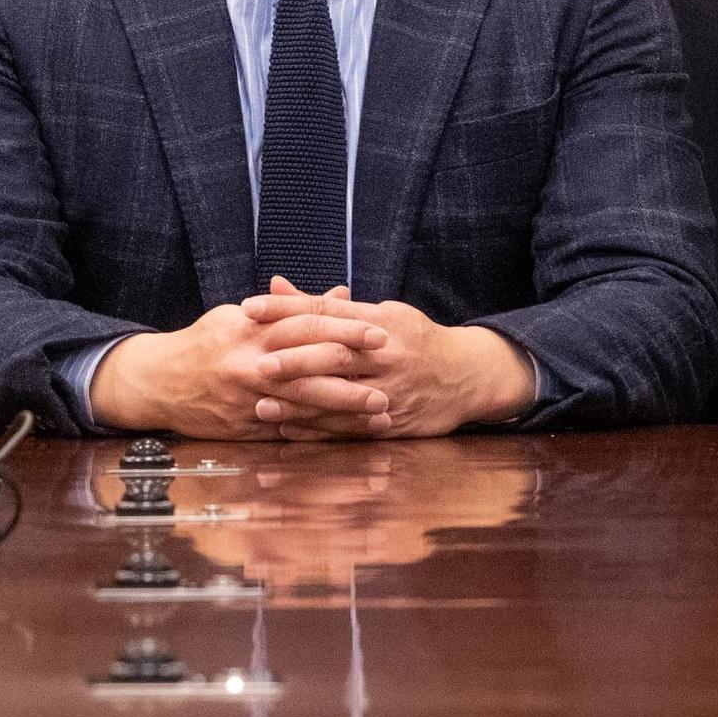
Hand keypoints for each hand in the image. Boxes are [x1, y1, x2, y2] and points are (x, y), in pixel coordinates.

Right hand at [88, 294, 391, 438]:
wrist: (157, 382)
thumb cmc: (205, 342)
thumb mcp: (241, 315)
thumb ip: (292, 308)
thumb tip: (340, 294)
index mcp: (251, 328)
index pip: (307, 322)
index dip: (346, 327)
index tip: (380, 332)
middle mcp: (250, 362)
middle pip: (311, 364)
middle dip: (354, 370)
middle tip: (392, 373)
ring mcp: (247, 398)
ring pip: (305, 402)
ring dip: (346, 408)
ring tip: (381, 409)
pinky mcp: (243, 426)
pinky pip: (288, 430)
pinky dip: (320, 432)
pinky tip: (347, 434)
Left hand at [230, 282, 539, 439]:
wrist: (468, 374)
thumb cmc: (414, 338)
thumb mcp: (378, 311)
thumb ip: (324, 304)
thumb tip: (275, 285)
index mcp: (379, 321)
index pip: (326, 310)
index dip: (286, 309)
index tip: (249, 308)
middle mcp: (385, 354)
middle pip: (335, 355)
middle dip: (294, 360)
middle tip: (256, 364)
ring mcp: (392, 389)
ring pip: (341, 396)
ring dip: (299, 404)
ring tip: (262, 406)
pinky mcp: (395, 421)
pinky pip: (351, 428)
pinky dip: (318, 431)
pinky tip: (289, 431)